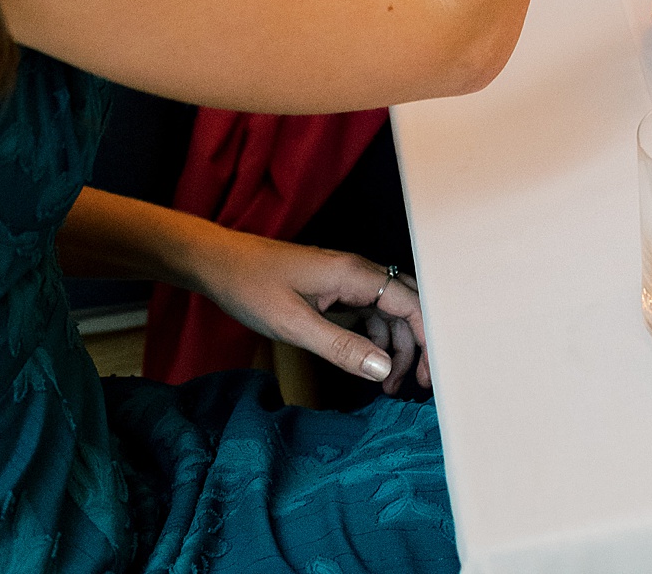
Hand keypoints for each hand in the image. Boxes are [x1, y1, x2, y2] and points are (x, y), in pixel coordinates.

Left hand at [181, 228, 427, 394]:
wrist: (220, 264)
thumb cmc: (252, 287)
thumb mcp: (295, 325)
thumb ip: (341, 347)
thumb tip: (383, 368)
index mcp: (354, 274)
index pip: (411, 302)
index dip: (428, 337)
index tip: (432, 373)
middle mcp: (357, 273)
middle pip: (406, 306)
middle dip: (420, 344)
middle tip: (419, 385)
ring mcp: (346, 281)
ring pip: (388, 313)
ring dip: (395, 348)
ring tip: (389, 387)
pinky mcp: (334, 291)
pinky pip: (368, 315)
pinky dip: (374, 342)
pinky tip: (368, 367)